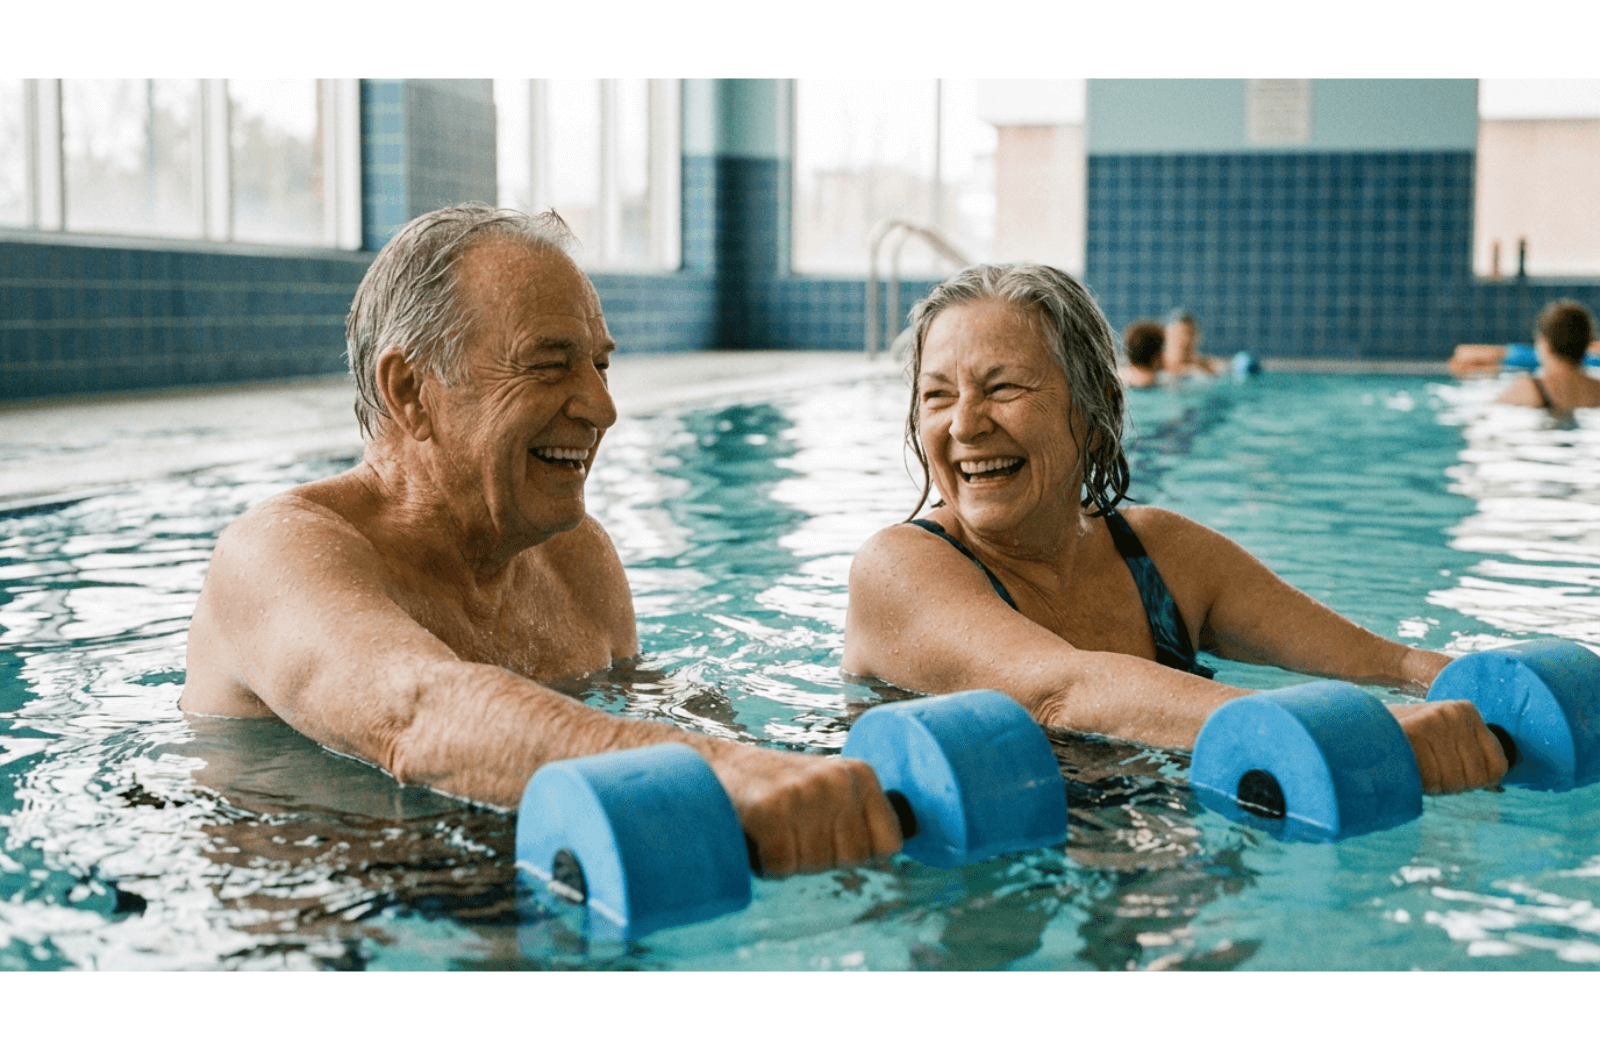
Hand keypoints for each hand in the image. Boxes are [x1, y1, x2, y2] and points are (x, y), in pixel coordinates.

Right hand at [707, 744, 901, 876]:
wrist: (711, 764)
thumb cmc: (775, 786)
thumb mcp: (826, 788)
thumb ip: (859, 811)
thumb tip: (913, 840)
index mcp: (861, 773)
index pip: (889, 845)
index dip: (856, 852)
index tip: (828, 835)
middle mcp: (837, 780)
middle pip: (850, 860)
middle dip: (819, 857)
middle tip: (792, 829)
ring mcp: (804, 793)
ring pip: (813, 866)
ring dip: (788, 860)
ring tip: (772, 827)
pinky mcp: (769, 810)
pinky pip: (782, 867)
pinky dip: (765, 863)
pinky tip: (755, 834)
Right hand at [1389, 701, 1508, 793]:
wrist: (1357, 729)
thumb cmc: (1397, 741)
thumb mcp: (1437, 743)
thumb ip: (1465, 758)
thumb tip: (1496, 787)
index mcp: (1467, 711)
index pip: (1498, 767)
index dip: (1475, 781)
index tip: (1449, 771)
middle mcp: (1458, 712)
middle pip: (1477, 777)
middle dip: (1451, 783)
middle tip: (1425, 769)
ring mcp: (1441, 719)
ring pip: (1457, 780)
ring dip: (1434, 783)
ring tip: (1413, 764)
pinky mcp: (1422, 727)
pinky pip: (1436, 776)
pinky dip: (1421, 781)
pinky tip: (1407, 766)